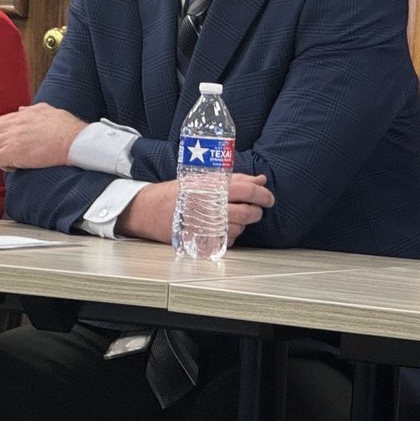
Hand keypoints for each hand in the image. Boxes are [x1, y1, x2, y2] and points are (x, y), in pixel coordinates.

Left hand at [0, 103, 87, 170]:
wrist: (75, 141)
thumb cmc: (68, 129)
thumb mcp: (50, 111)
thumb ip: (34, 110)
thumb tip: (22, 110)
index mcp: (23, 115)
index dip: (3, 134)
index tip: (13, 143)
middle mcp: (14, 124)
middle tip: (7, 152)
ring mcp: (12, 138)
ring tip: (12, 161)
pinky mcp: (13, 152)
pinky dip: (3, 165)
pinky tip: (16, 167)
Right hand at [118, 174, 273, 244]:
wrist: (150, 209)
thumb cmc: (180, 192)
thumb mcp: (206, 179)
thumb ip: (237, 179)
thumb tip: (261, 180)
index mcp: (214, 188)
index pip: (248, 191)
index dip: (264, 196)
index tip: (269, 199)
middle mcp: (211, 206)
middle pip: (247, 213)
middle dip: (257, 212)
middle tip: (256, 210)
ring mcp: (205, 225)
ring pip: (238, 229)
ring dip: (243, 225)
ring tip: (234, 218)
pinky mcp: (200, 240)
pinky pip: (225, 241)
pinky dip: (229, 236)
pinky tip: (223, 228)